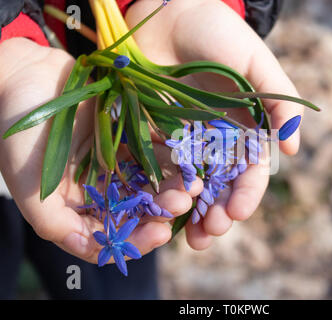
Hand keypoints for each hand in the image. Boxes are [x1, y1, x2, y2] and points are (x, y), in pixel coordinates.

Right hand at [0, 38, 200, 262]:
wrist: (25, 78)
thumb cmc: (20, 135)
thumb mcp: (29, 184)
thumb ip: (54, 222)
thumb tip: (87, 247)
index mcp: (78, 207)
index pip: (113, 235)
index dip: (139, 239)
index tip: (161, 233)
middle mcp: (100, 188)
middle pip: (138, 208)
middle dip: (163, 208)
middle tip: (184, 200)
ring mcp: (116, 162)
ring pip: (151, 180)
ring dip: (173, 183)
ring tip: (193, 180)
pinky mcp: (127, 136)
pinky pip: (154, 149)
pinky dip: (171, 154)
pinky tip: (186, 155)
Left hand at [126, 0, 302, 248]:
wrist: (166, 11)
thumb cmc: (217, 33)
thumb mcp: (255, 63)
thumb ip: (278, 102)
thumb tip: (293, 149)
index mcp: (244, 127)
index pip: (250, 170)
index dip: (247, 193)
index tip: (238, 212)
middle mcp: (217, 139)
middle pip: (221, 186)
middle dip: (219, 213)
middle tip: (212, 233)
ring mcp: (185, 139)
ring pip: (192, 185)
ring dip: (192, 213)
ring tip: (192, 238)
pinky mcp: (154, 133)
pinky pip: (159, 168)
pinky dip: (161, 192)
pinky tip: (160, 212)